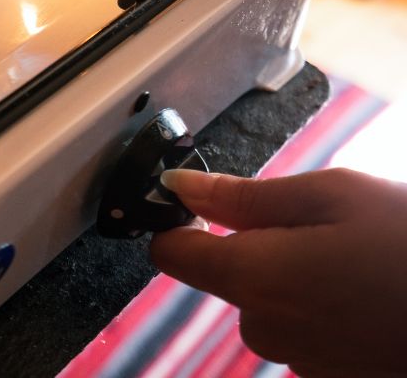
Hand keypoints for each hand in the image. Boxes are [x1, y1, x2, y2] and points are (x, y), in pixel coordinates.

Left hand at [150, 168, 406, 376]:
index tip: (200, 205)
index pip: (173, 255)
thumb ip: (246, 196)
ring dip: (300, 282)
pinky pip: (310, 336)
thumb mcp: (332, 195)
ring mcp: (303, 363)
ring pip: (274, 307)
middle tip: (326, 228)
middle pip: (230, 280)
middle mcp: (267, 329)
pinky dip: (330, 313)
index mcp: (255, 277)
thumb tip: (179, 186)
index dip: (180, 224)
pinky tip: (373, 297)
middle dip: (260, 249)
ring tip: (362, 262)